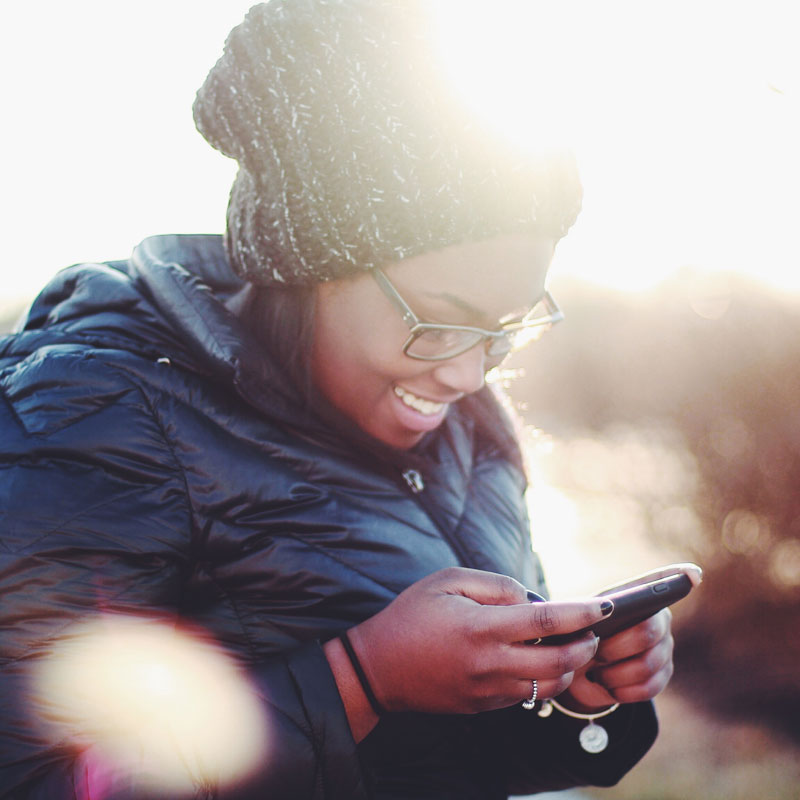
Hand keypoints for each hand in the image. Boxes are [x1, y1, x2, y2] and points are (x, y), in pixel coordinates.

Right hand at [341, 567, 609, 716]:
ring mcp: (488, 690)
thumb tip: (532, 600)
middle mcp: (489, 663)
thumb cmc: (413, 614)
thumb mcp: (448, 581)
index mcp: (481, 627)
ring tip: (569, 645)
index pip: (547, 620)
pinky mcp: (485, 706)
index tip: (606, 606)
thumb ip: (495, 585)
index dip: (582, 613)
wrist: (379, 668)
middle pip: (559, 661)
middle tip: (591, 630)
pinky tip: (537, 659)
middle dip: (586, 646)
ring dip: (569, 666)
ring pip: (549, 685)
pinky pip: (527, 695)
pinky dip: (542, 678)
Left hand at [562, 563, 700, 710]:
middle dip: (616, 647)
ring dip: (616, 673)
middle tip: (595, 651)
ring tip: (597, 672)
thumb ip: (591, 613)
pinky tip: (609, 685)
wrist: (577, 670)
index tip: (693, 575)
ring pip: (648, 664)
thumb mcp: (577, 620)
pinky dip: (623, 690)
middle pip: (647, 631)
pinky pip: (649, 686)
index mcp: (635, 597)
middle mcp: (658, 618)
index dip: (678, 576)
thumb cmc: (577, 636)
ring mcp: (664, 646)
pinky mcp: (663, 674)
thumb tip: (605, 611)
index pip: (659, 581)